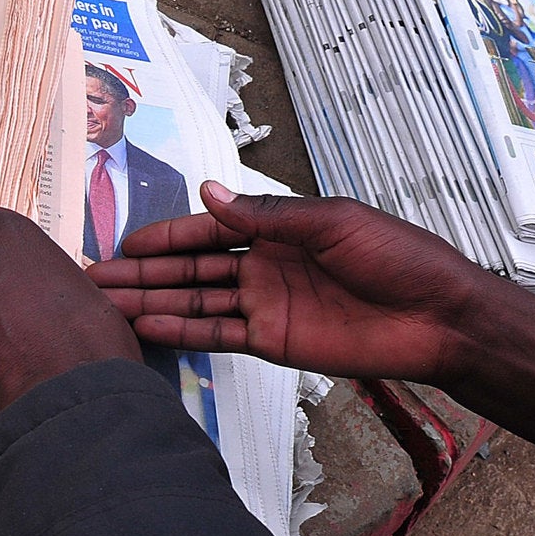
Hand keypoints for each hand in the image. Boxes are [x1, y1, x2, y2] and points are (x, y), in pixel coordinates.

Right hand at [90, 183, 534, 461]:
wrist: (440, 317)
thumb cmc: (400, 258)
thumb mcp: (333, 222)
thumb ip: (266, 216)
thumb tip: (209, 194)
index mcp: (280, 230)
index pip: (209, 230)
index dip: (166, 237)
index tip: (125, 244)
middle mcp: (265, 266)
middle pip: (190, 268)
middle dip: (143, 273)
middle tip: (94, 279)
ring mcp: (266, 305)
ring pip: (195, 301)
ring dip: (151, 302)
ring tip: (105, 306)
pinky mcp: (273, 341)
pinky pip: (217, 334)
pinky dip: (182, 331)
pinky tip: (146, 328)